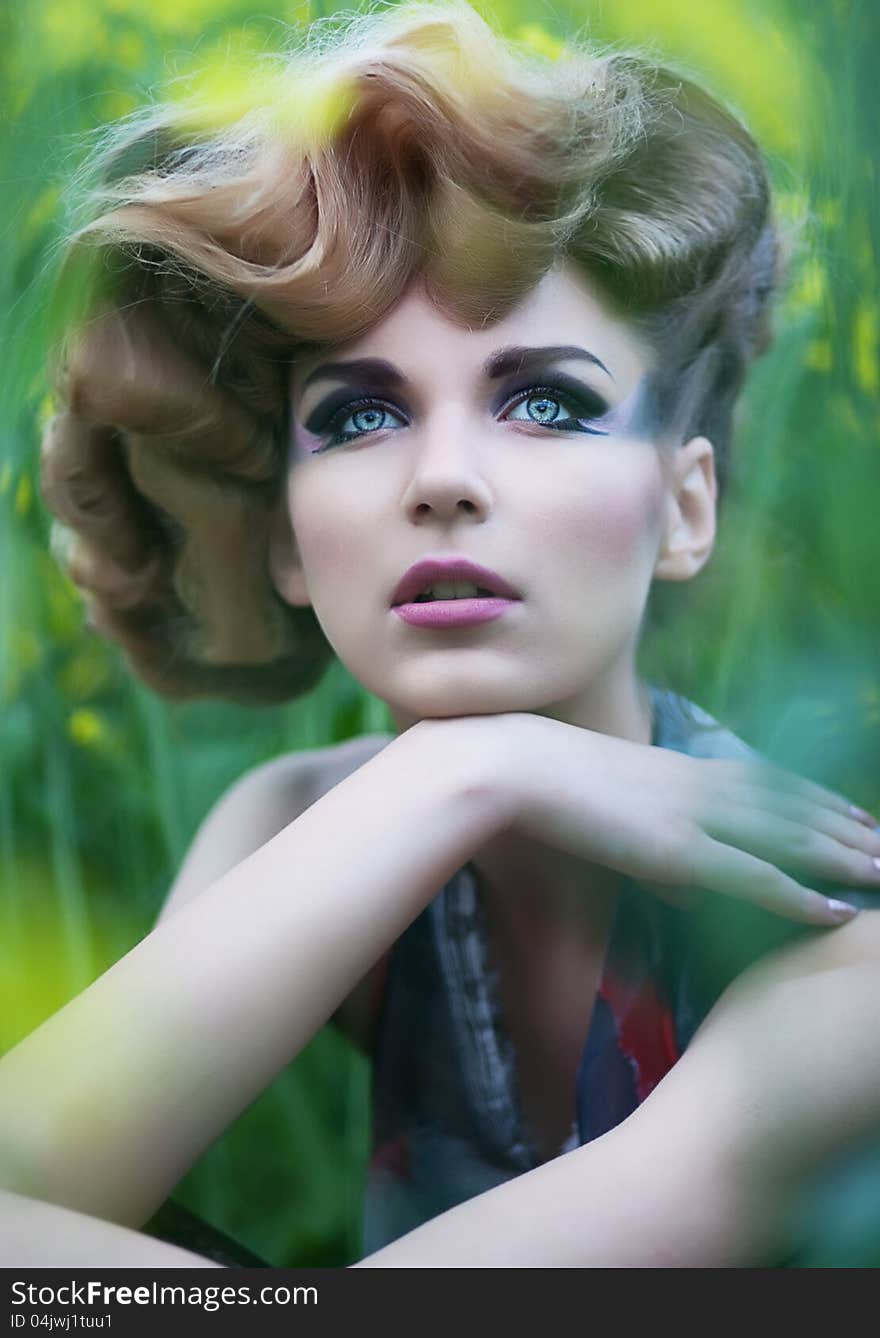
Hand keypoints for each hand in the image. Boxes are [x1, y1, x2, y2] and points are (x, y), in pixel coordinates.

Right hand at [496, 712, 879, 925]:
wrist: (520, 767)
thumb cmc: (552, 786)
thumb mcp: (617, 812)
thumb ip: (659, 850)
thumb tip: (688, 892)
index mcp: (686, 771)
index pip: (769, 784)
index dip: (817, 798)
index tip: (854, 809)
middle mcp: (704, 787)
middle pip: (792, 808)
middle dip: (846, 827)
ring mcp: (696, 817)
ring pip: (788, 839)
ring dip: (842, 857)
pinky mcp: (680, 849)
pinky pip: (754, 877)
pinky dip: (799, 895)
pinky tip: (835, 908)